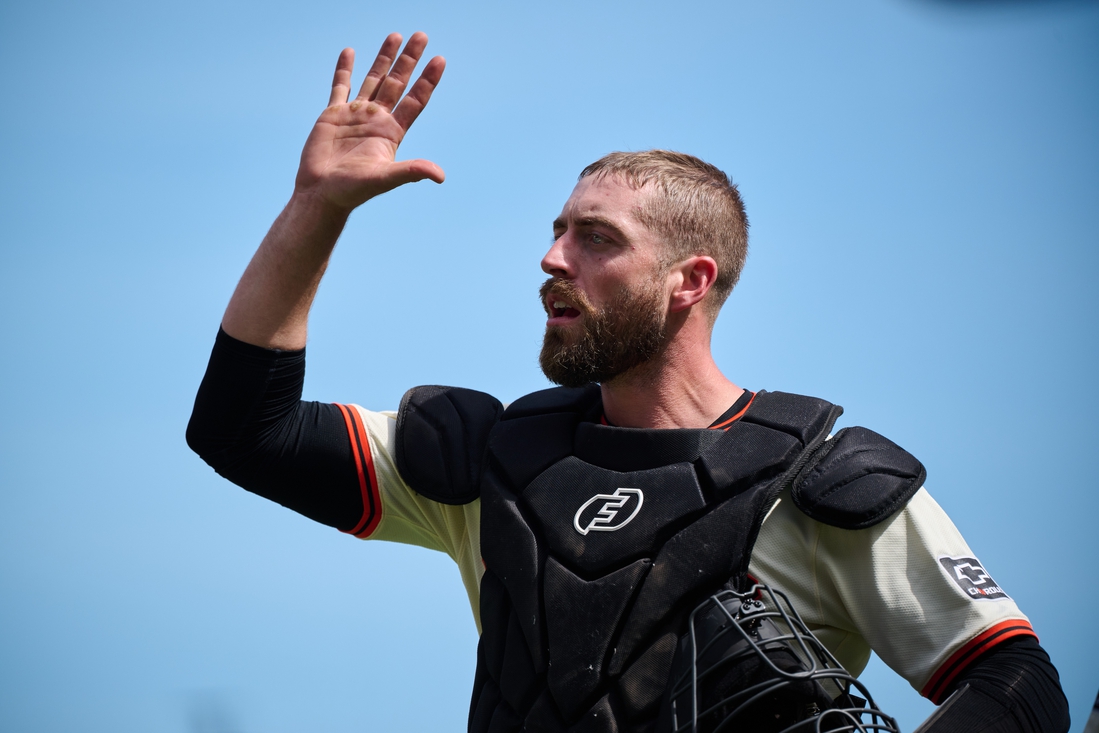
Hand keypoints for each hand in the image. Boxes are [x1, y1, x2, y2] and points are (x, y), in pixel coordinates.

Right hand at [294, 32, 445, 211]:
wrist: (321, 193)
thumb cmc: (353, 190)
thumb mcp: (384, 179)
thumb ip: (410, 172)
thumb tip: (440, 176)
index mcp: (391, 132)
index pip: (415, 100)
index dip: (427, 80)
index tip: (440, 59)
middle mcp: (377, 120)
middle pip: (397, 83)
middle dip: (409, 60)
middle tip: (421, 36)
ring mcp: (356, 114)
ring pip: (373, 79)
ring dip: (384, 58)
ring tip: (395, 36)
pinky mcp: (333, 114)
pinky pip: (340, 86)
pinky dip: (344, 69)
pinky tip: (350, 52)